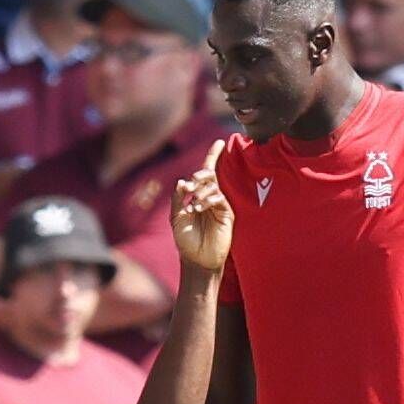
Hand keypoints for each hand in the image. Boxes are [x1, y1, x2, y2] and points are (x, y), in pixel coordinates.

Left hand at [171, 139, 231, 272]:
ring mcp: (219, 206)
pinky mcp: (226, 214)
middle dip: (200, 176)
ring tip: (193, 206)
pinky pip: (219, 198)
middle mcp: (210, 199)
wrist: (196, 260)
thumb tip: (181, 181)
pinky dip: (208, 199)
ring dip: (201, 191)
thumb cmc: (185, 240)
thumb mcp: (176, 218)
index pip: (206, 174)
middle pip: (210, 176)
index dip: (213, 157)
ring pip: (214, 186)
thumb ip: (178, 199)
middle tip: (191, 186)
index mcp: (198, 197)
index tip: (219, 143)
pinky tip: (199, 208)